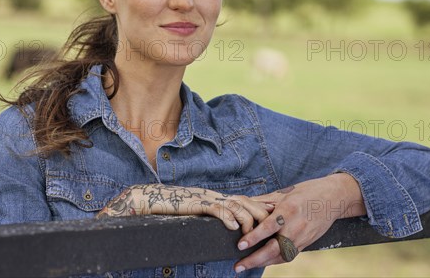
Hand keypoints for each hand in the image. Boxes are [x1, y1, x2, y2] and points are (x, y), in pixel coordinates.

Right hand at [96, 183, 272, 232]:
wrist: (152, 200)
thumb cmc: (174, 210)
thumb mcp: (198, 214)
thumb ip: (212, 217)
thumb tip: (225, 227)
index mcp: (217, 198)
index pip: (244, 200)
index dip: (261, 206)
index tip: (276, 213)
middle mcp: (215, 196)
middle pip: (245, 201)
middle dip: (262, 212)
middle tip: (275, 224)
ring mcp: (206, 199)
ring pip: (234, 206)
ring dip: (247, 220)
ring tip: (254, 233)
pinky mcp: (196, 204)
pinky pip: (215, 210)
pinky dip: (226, 218)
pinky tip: (233, 228)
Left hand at [233, 173, 365, 272]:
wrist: (334, 198)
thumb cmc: (308, 192)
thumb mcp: (286, 192)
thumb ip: (265, 201)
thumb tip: (244, 203)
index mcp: (289, 210)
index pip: (269, 227)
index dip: (254, 237)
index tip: (241, 245)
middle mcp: (296, 226)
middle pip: (274, 248)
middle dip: (255, 259)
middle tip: (238, 266)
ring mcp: (302, 237)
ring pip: (281, 256)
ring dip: (262, 263)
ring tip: (245, 266)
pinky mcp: (306, 243)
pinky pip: (288, 255)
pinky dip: (274, 260)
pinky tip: (262, 262)